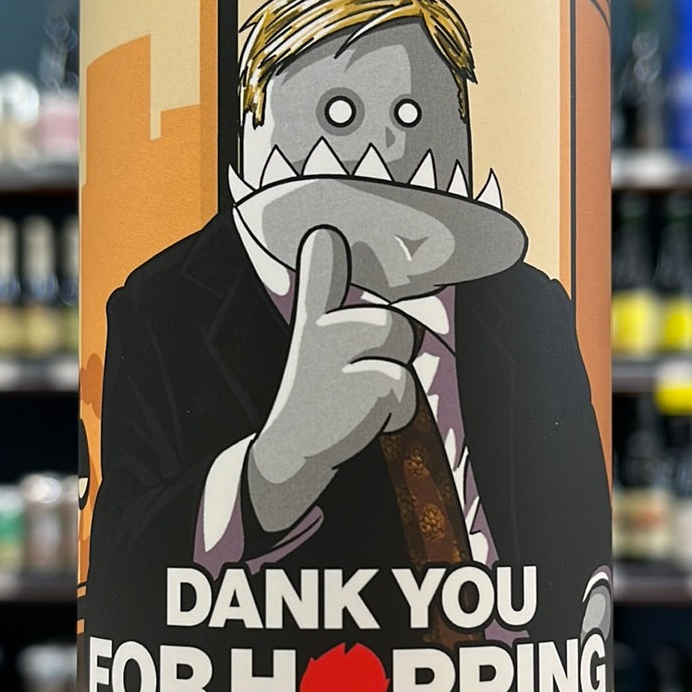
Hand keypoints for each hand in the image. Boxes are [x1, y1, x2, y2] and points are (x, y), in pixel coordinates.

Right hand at [247, 225, 417, 532]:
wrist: (288, 459)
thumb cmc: (314, 397)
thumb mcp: (313, 338)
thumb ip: (321, 286)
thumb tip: (323, 232)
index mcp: (313, 320)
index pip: (319, 272)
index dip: (325, 251)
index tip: (324, 232)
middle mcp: (320, 334)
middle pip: (395, 326)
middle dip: (391, 357)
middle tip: (356, 386)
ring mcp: (338, 362)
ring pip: (402, 352)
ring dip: (393, 384)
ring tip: (358, 404)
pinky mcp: (362, 388)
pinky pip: (402, 385)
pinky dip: (394, 410)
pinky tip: (362, 423)